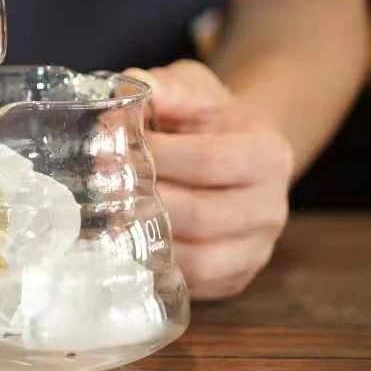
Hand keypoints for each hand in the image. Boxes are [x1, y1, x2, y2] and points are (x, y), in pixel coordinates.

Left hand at [126, 60, 294, 299]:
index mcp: (268, 155)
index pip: (208, 161)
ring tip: (106, 217)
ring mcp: (257, 249)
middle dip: (143, 200)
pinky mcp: (235, 277)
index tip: (112, 146)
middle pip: (201, 215)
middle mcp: (272, 207)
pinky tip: (123, 245)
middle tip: (99, 186)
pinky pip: (194, 284)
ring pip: (199, 259)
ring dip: (147, 240)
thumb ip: (168, 87)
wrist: (235, 150)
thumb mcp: (193, 88)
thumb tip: (134, 86)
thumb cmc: (206, 118)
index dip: (158, 155)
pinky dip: (156, 268)